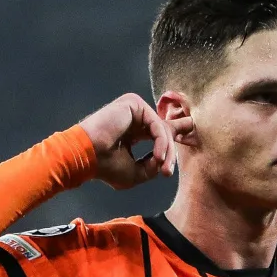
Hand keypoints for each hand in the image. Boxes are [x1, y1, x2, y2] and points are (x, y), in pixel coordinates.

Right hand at [79, 93, 194, 189]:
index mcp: (132, 131)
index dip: (175, 135)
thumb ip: (153, 166)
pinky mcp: (134, 103)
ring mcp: (133, 109)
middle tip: (168, 171)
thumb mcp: (136, 173)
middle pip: (164, 130)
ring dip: (167, 151)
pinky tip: (158, 157)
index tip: (190, 136)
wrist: (86, 157)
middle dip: (172, 151)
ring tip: (163, 169)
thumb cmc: (105, 167)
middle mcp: (133, 118)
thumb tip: (166, 160)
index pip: (158, 131)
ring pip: (162, 129)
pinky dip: (161, 143)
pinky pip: (156, 124)